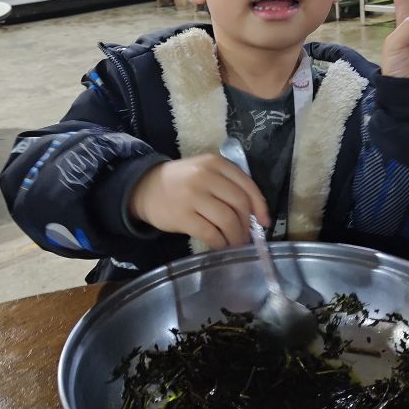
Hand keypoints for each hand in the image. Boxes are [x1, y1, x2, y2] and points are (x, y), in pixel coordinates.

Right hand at [128, 155, 270, 249]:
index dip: (260, 206)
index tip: (264, 222)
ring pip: (227, 220)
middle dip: (247, 224)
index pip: (247, 185)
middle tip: (246, 236)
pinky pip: (210, 233)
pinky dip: (220, 243)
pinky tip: (220, 245)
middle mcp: (205, 177)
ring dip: (236, 237)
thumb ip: (228, 184)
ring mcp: (192, 196)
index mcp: (215, 163)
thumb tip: (255, 214)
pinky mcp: (182, 216)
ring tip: (235, 243)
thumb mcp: (205, 171)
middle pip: (239, 204)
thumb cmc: (181, 182)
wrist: (145, 188)